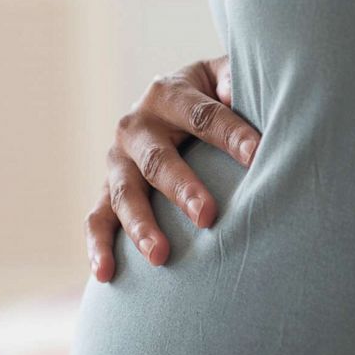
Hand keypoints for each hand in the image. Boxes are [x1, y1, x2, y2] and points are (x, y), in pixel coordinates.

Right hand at [86, 56, 260, 280]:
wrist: (171, 103)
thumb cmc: (214, 97)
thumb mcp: (225, 79)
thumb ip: (237, 81)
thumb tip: (244, 94)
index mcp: (169, 93)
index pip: (202, 116)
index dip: (231, 135)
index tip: (257, 156)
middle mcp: (137, 125)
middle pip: (158, 160)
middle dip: (182, 189)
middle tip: (208, 216)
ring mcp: (118, 160)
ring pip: (124, 194)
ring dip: (140, 226)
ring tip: (160, 256)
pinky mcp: (107, 190)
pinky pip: (97, 219)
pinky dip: (97, 246)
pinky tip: (106, 275)